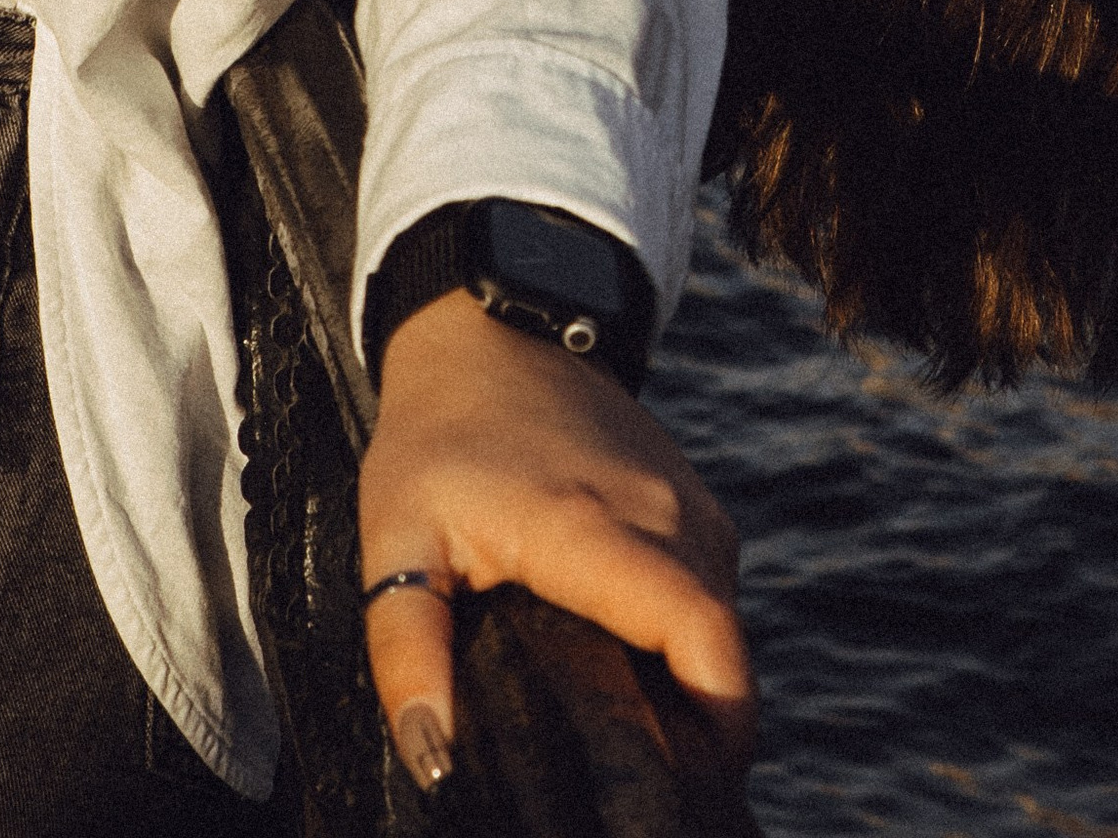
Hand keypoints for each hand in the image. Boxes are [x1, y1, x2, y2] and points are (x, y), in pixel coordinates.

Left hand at [359, 289, 754, 793]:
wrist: (490, 328)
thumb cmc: (437, 435)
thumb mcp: (393, 539)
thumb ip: (406, 654)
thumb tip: (435, 764)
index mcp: (592, 530)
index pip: (700, 634)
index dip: (718, 723)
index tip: (690, 787)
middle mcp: (662, 513)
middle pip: (723, 646)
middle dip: (705, 731)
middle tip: (645, 788)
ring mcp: (689, 500)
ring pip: (725, 620)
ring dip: (698, 683)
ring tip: (633, 733)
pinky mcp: (695, 497)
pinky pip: (715, 587)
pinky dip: (694, 636)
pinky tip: (636, 663)